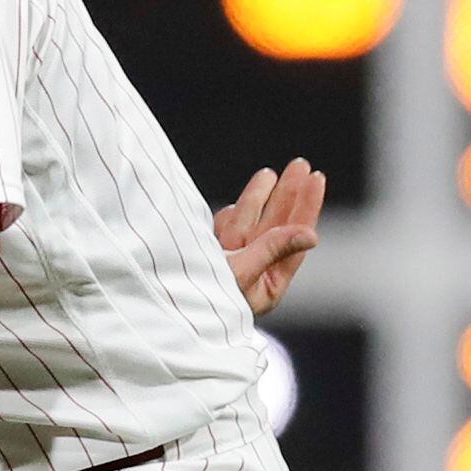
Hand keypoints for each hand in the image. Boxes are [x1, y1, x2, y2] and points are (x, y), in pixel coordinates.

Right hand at [216, 157, 323, 316]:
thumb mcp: (241, 271)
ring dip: (259, 197)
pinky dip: (231, 215)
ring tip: (269, 174)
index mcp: (266, 286)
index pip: (294, 239)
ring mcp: (229, 265)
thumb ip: (273, 248)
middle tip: (300, 165)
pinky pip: (224, 230)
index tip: (314, 178)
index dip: (305, 207)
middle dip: (286, 195)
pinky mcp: (207, 257)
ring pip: (250, 223)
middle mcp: (251, 275)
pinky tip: (234, 207)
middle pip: (275, 227)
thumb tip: (311, 235)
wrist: (156, 305)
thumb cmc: (200, 301)